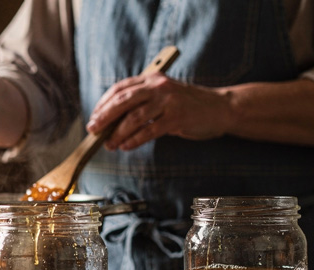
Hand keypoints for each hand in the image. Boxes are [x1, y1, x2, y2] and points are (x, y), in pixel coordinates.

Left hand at [86, 73, 232, 150]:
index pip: (120, 88)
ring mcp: (168, 101)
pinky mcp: (177, 117)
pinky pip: (149, 130)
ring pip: (134, 117)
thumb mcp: (163, 96)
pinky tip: (125, 146)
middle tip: (93, 129)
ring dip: (118, 133)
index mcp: (152, 79)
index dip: (104, 103)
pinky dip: (134, 140)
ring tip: (109, 144)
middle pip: (123, 100)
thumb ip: (142, 103)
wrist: (221, 108)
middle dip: (104, 116)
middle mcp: (159, 87)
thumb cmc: (188, 105)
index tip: (94, 116)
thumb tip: (112, 121)